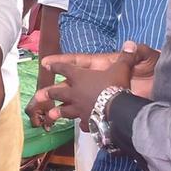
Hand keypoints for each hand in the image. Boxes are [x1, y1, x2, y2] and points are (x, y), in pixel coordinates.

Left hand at [32, 41, 157, 130]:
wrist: (116, 109)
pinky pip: (84, 123)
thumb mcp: (121, 68)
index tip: (45, 64)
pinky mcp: (87, 122)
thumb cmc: (114, 85)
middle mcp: (75, 93)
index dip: (56, 65)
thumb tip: (131, 43)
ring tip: (50, 115)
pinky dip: (84, 124)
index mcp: (80, 77)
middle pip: (59, 93)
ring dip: (59, 112)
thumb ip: (125, 57)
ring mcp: (79, 109)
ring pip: (66, 110)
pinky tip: (83, 126)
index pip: (65, 69)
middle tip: (38, 96)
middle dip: (49, 93)